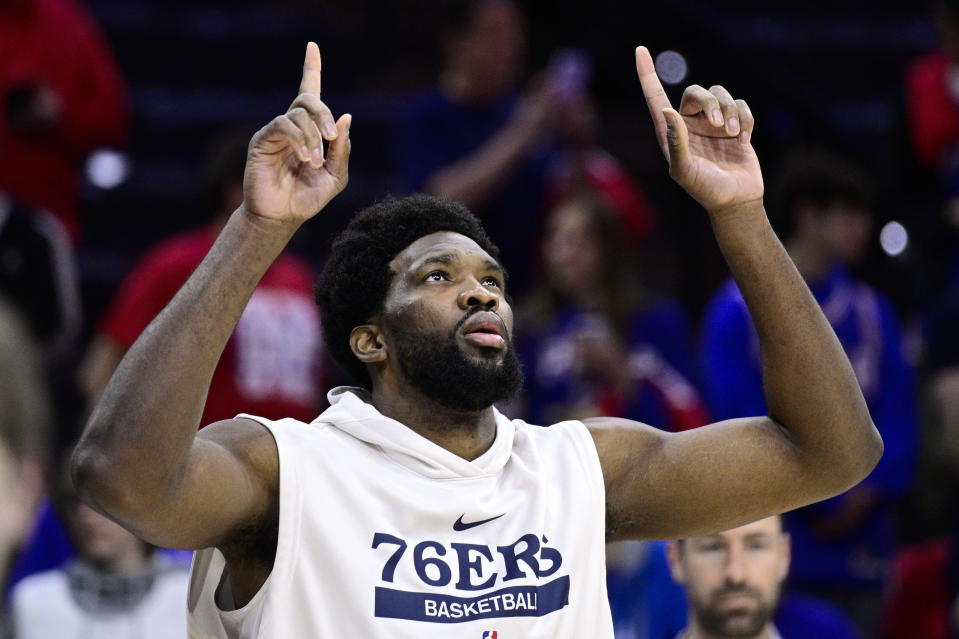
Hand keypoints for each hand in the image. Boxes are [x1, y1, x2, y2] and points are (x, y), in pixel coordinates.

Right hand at [243, 42, 350, 225]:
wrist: (282, 217)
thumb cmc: (307, 198)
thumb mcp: (335, 176)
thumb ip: (342, 150)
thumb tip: (346, 117)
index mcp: (310, 131)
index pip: (310, 92)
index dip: (311, 68)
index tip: (312, 46)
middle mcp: (292, 126)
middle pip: (308, 99)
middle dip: (323, 114)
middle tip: (331, 135)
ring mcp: (276, 132)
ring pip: (297, 114)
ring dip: (312, 137)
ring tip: (315, 162)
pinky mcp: (262, 141)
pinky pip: (281, 126)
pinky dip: (298, 140)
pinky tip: (305, 158)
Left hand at [635, 46, 762, 212]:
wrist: (736, 202)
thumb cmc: (706, 191)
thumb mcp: (685, 171)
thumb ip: (675, 143)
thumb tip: (666, 111)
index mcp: (670, 133)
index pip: (655, 98)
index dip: (647, 74)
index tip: (640, 50)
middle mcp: (689, 125)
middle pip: (696, 92)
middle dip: (710, 103)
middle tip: (719, 126)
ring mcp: (713, 124)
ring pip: (721, 94)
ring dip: (730, 111)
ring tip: (733, 134)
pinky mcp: (735, 125)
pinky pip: (741, 105)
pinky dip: (745, 119)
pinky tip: (743, 140)